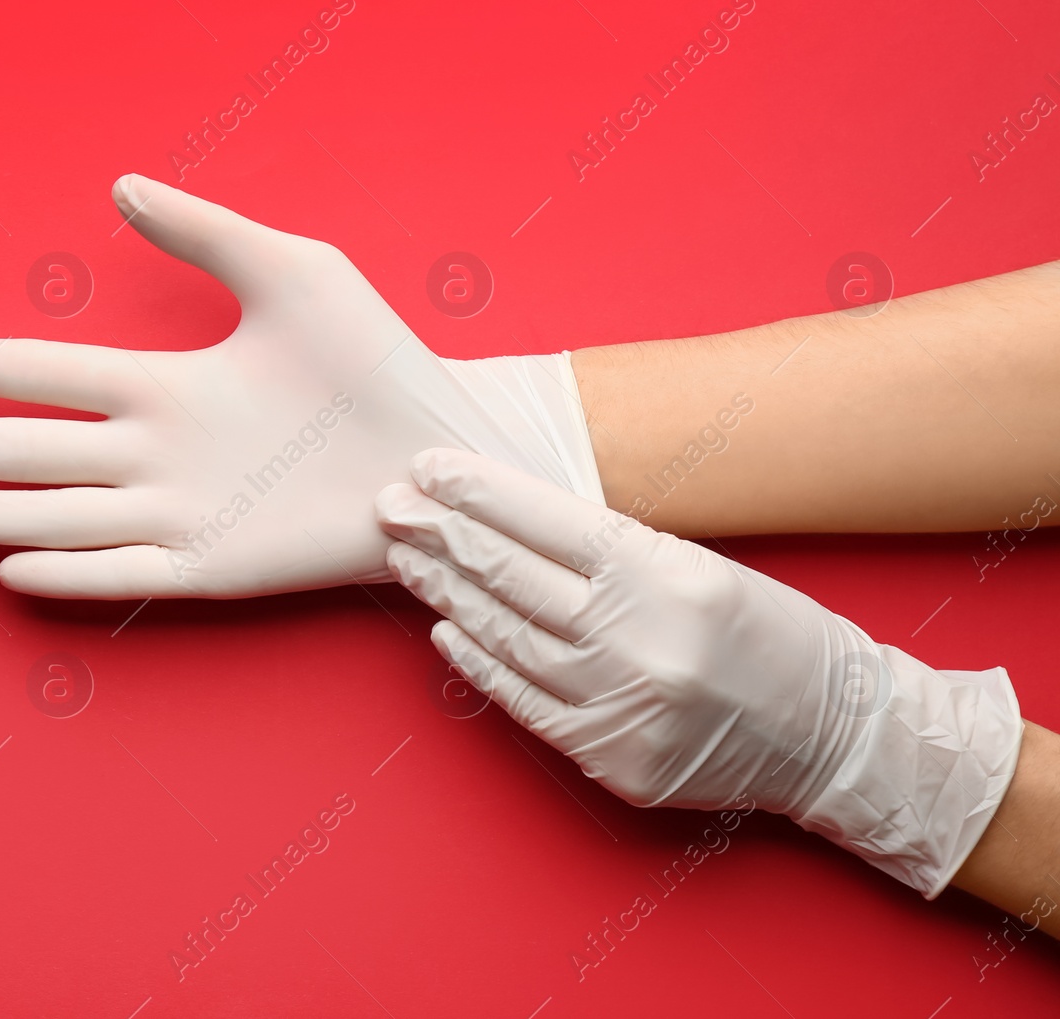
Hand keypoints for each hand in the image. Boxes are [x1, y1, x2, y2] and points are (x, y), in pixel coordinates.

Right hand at [0, 175, 599, 598]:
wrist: (440, 449)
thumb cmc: (376, 362)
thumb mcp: (292, 273)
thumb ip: (206, 232)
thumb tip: (120, 185)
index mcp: (166, 386)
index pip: (44, 375)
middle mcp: (157, 453)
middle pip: (29, 450)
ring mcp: (182, 515)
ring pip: (60, 516)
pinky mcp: (217, 569)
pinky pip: (128, 575)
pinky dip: (73, 572)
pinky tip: (13, 568)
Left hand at [375, 448, 1022, 896]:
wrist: (836, 734)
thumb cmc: (769, 634)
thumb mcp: (699, 567)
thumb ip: (609, 551)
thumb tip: (509, 521)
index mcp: (668, 575)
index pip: (548, 522)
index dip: (481, 493)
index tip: (431, 468)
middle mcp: (639, 640)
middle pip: (514, 576)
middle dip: (444, 535)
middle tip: (391, 506)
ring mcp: (621, 705)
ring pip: (507, 637)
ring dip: (448, 592)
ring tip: (408, 557)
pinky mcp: (610, 757)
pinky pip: (524, 702)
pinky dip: (478, 663)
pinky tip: (445, 628)